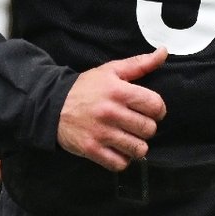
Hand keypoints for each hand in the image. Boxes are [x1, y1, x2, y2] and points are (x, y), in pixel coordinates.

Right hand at [57, 47, 167, 172]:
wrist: (51, 105)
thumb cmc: (86, 87)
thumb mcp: (111, 71)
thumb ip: (139, 63)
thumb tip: (163, 52)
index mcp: (118, 91)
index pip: (156, 105)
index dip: (157, 109)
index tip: (149, 111)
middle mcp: (110, 112)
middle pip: (149, 129)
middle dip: (146, 128)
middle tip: (135, 124)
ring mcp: (101, 133)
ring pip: (138, 149)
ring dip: (136, 145)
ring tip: (127, 138)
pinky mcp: (92, 150)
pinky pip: (120, 163)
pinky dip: (122, 159)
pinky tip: (116, 149)